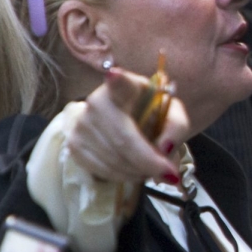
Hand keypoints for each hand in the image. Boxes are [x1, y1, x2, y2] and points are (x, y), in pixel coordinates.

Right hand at [69, 67, 188, 184]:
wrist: (117, 119)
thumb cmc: (148, 113)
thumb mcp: (170, 112)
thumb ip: (177, 126)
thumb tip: (165, 149)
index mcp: (126, 87)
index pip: (120, 83)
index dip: (117, 81)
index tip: (114, 75)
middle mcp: (98, 102)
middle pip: (123, 140)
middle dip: (150, 161)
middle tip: (170, 175)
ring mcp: (81, 125)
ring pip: (115, 160)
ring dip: (140, 172)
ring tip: (154, 169)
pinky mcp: (74, 145)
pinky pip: (104, 170)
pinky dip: (125, 176)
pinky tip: (136, 170)